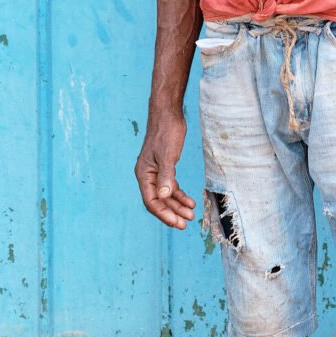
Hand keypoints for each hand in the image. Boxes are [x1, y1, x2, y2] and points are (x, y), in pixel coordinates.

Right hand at [134, 110, 195, 229]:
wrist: (168, 113)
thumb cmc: (166, 131)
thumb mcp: (168, 154)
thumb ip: (166, 176)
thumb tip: (164, 196)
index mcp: (144, 174)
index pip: (151, 201)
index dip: (164, 214)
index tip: (177, 223)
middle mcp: (147, 175)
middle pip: (159, 201)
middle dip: (173, 213)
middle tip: (186, 223)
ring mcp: (156, 172)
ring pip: (166, 195)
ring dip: (178, 205)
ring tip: (191, 214)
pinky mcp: (164, 167)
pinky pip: (170, 186)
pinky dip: (179, 194)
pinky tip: (190, 201)